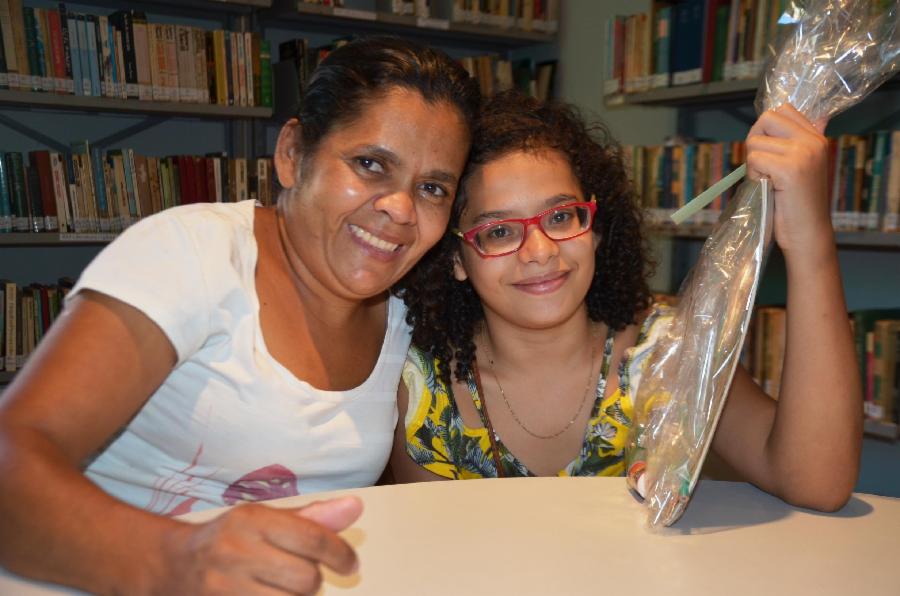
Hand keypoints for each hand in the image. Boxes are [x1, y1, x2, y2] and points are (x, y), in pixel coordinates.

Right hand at [157, 496, 362, 594]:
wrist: (171, 567)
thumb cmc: (228, 540)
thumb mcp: (265, 519)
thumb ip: (312, 518)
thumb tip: (355, 507)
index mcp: (251, 521)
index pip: (314, 539)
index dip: (341, 555)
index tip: (350, 564)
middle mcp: (236, 552)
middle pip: (306, 580)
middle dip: (312, 581)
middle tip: (301, 577)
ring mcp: (224, 589)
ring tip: (281, 590)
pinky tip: (271, 595)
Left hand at [745, 104, 830, 253]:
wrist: (808, 232)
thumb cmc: (798, 202)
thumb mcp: (803, 165)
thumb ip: (800, 141)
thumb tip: (808, 115)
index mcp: (817, 137)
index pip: (782, 110)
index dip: (766, 130)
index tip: (770, 152)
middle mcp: (813, 141)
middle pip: (766, 119)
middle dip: (756, 141)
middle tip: (763, 167)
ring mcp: (802, 153)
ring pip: (755, 142)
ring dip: (754, 163)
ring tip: (769, 181)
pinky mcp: (789, 169)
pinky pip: (754, 159)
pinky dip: (754, 174)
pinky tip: (768, 188)